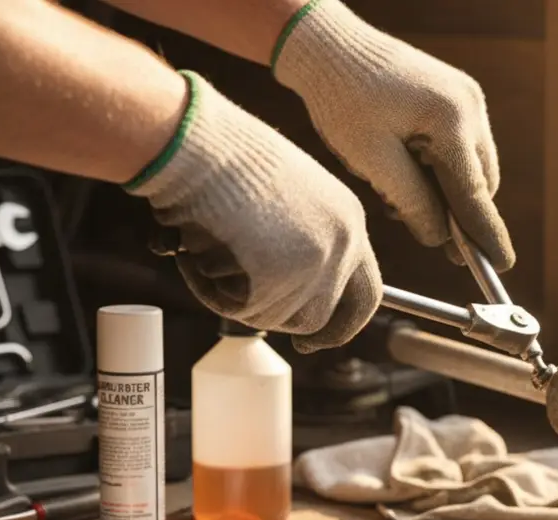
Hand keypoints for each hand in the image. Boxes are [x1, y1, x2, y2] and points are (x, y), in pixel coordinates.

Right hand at [128, 71, 380, 353]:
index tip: (311, 341)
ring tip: (206, 249)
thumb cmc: (219, 156)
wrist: (192, 140)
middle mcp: (342, 243)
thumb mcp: (282, 195)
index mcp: (348, 219)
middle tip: (246, 308)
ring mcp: (315, 263)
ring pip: (273, 317)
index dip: (339, 325)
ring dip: (235, 297)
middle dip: (280, 320)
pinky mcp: (280, 279)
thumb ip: (298, 239)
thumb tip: (285, 286)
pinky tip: (196, 251)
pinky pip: (240, 310)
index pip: (365, 293)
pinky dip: (211, 290)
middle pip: (319, 316)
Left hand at [273, 0, 515, 270]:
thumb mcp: (372, 161)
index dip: (486, 236)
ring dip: (446, 191)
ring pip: (472, 167)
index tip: (501, 266)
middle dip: (457, 213)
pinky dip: (441, 168)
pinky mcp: (457, 96)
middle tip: (417, 228)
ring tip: (396, 189)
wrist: (331, 47)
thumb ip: (412, 203)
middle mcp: (469, 107)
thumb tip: (440, 239)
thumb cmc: (343, 100)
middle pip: (480, 184)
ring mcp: (467, 98)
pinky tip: (404, 167)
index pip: (475, 196)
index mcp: (450, 122)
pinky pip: (461, 147)